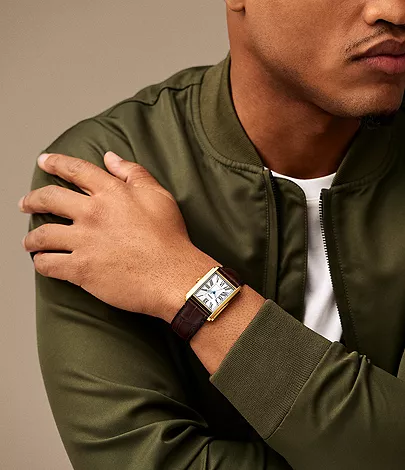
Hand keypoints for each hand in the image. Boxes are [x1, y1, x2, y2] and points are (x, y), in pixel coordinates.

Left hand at [19, 151, 216, 320]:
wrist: (172, 275)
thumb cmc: (169, 237)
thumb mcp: (158, 195)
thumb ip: (133, 173)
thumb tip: (111, 158)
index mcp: (111, 192)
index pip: (75, 169)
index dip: (56, 162)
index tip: (44, 161)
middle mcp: (93, 213)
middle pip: (49, 198)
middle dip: (32, 199)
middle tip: (25, 203)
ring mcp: (84, 241)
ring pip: (42, 234)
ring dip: (31, 238)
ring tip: (28, 241)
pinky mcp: (81, 269)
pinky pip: (48, 264)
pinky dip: (41, 263)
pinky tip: (42, 262)